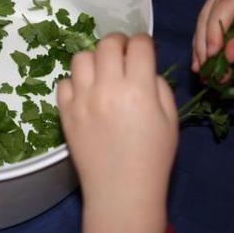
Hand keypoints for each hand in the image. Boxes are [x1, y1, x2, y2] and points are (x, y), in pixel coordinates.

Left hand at [57, 33, 177, 232]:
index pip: (138, 45)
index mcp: (138, 89)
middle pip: (107, 44)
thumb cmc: (152, 158)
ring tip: (100, 72)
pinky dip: (75, 82)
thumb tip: (144, 69)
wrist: (120, 191)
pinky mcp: (65, 113)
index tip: (142, 49)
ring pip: (81, 57)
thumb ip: (159, 87)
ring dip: (94, 59)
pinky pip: (63, 83)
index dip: (143, 42)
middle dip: (118, 42)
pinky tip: (85, 93)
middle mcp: (107, 88)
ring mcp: (81, 100)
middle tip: (122, 53)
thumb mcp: (170, 120)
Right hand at [192, 0, 233, 71]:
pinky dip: (202, 46)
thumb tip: (227, 56)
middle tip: (206, 70)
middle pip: (208, 17)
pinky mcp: (214, 5)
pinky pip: (203, 27)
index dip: (214, 33)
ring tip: (202, 71)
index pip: (223, 10)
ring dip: (200, 49)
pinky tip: (200, 63)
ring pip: (201, 24)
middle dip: (205, 45)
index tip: (212, 56)